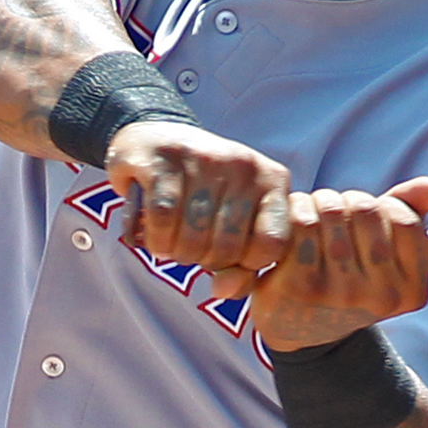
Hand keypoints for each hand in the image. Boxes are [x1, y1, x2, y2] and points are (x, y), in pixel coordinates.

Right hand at [105, 121, 291, 282]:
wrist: (155, 137)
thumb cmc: (202, 194)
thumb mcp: (231, 224)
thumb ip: (240, 267)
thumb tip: (225, 290)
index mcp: (273, 180)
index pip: (272, 245)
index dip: (246, 264)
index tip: (228, 256)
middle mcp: (245, 165)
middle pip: (228, 246)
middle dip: (204, 261)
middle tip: (192, 250)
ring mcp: (206, 157)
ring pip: (194, 235)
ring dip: (176, 253)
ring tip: (172, 244)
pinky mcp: (166, 158)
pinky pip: (164, 218)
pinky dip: (156, 238)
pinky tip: (154, 236)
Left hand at [248, 177, 427, 351]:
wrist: (298, 329)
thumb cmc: (347, 280)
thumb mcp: (386, 258)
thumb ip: (411, 217)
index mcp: (412, 292)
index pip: (406, 221)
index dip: (385, 204)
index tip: (368, 214)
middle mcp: (381, 297)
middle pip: (366, 211)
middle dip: (347, 200)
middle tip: (334, 209)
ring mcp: (341, 293)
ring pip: (332, 212)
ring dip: (319, 201)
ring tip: (313, 211)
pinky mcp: (301, 286)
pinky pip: (303, 224)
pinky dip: (296, 210)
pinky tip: (292, 221)